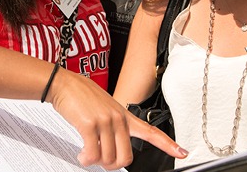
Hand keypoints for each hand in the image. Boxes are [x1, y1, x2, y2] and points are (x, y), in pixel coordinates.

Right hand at [47, 69, 187, 169]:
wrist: (64, 84)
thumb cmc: (82, 97)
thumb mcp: (106, 108)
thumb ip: (114, 126)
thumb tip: (112, 149)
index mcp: (125, 116)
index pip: (151, 131)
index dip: (168, 144)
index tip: (181, 152)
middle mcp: (118, 119)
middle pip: (126, 158)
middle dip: (112, 165)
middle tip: (101, 160)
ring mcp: (105, 121)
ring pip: (108, 159)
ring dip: (95, 162)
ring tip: (86, 154)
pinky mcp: (90, 125)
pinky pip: (92, 154)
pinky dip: (86, 159)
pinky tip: (82, 154)